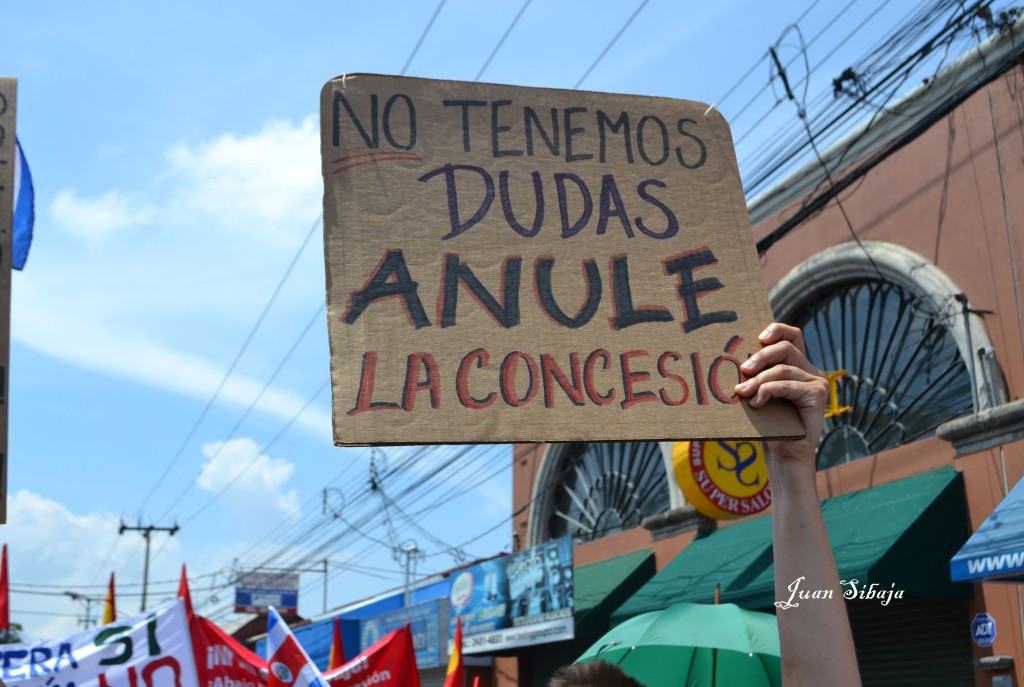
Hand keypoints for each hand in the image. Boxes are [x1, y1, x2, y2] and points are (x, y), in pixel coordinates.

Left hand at [733, 323, 827, 465]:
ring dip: (759, 380)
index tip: (759, 337)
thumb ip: (755, 375)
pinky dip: (769, 391)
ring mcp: (816, 382)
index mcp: (796, 365)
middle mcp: (809, 370)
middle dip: (761, 355)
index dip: (778, 330)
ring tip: (743, 392)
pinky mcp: (818, 394)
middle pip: (786, 348)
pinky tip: (757, 402)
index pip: (792, 336)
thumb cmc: (768, 423)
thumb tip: (732, 361)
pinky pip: (788, 385)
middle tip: (744, 369)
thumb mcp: (759, 393)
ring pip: (783, 369)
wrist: (783, 453)